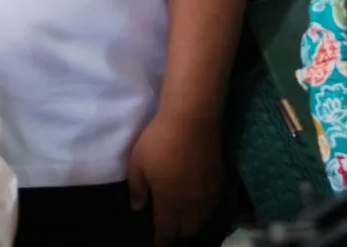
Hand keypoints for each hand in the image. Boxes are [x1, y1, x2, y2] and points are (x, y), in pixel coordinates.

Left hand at [126, 113, 221, 243]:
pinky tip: (202, 211)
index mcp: (170, 200)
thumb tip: (138, 208)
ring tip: (184, 226)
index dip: (162, 239)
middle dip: (178, 235)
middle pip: (188, 229)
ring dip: (193, 226)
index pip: (168, 229)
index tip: (157, 243)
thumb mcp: (137, 163)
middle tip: (169, 233)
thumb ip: (137, 189)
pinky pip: (214, 207)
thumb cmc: (158, 141)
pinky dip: (207, 214)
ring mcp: (208, 192)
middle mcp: (192, 202)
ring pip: (203, 220)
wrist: (191, 121)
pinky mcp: (219, 181)